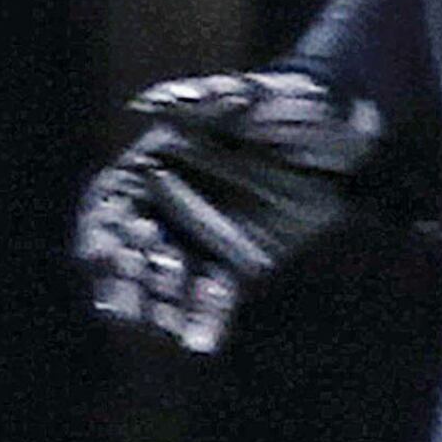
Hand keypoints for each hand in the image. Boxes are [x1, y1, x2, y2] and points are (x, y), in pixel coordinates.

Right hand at [73, 67, 394, 353]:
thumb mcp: (249, 96)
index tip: (101, 258)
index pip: (108, 207)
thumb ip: (203, 99)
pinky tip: (200, 345)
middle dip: (122, 284)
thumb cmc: (286, 101)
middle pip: (127, 254)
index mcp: (150, 165)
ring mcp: (197, 238)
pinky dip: (205, 319)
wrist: (341, 130)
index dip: (100, 234)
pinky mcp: (233, 264)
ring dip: (159, 309)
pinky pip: (212, 296)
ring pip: (165, 282)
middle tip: (123, 311)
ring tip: (161, 334)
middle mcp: (164, 208)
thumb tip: (149, 101)